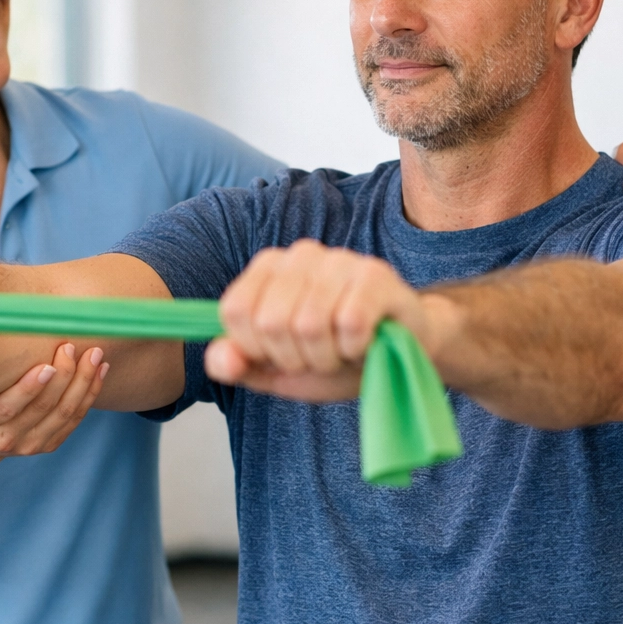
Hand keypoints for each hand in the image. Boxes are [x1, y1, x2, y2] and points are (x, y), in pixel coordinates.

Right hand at [0, 343, 107, 462]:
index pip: (6, 407)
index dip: (29, 388)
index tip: (46, 365)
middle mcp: (6, 438)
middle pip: (43, 408)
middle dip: (63, 375)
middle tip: (71, 346)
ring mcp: (30, 445)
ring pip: (65, 413)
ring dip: (83, 382)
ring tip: (94, 355)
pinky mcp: (48, 445)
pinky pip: (75, 418)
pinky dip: (90, 393)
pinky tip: (100, 371)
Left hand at [205, 239, 431, 402]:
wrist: (403, 353)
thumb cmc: (336, 356)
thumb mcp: (278, 369)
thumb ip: (240, 364)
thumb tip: (219, 359)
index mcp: (269, 267)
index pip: (234, 311)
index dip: (256, 349)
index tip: (282, 354)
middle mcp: (301, 254)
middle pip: (271, 322)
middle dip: (295, 358)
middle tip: (320, 355)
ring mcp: (340, 260)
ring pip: (310, 325)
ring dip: (328, 357)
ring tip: (343, 350)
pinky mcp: (376, 275)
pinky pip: (349, 324)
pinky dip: (355, 350)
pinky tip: (365, 344)